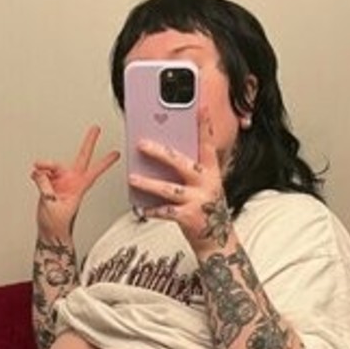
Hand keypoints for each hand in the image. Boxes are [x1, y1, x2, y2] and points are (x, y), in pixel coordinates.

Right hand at [31, 126, 119, 235]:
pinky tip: (35, 177)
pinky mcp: (51, 183)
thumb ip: (45, 186)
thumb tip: (40, 173)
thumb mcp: (50, 204)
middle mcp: (72, 181)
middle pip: (82, 157)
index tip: (116, 153)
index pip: (95, 171)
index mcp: (79, 187)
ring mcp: (62, 181)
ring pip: (54, 165)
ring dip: (45, 166)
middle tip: (96, 129)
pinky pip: (43, 173)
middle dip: (89, 142)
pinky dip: (38, 174)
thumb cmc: (57, 224)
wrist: (50, 232)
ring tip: (38, 169)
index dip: (105, 162)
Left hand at [130, 106, 231, 248]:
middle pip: (181, 163)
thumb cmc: (206, 209)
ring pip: (169, 188)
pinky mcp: (189, 218)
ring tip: (132, 177)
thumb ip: (190, 169)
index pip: (207, 144)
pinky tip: (141, 207)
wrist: (217, 241)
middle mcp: (207, 184)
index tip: (200, 107)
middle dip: (159, 152)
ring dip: (148, 183)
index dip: (204, 125)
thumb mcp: (205, 185)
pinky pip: (166, 211)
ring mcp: (199, 201)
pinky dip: (152, 210)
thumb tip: (164, 152)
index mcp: (211, 172)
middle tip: (141, 143)